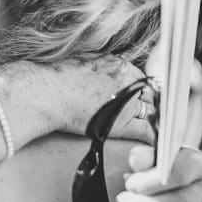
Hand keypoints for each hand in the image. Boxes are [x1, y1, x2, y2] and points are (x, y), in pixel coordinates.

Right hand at [12, 56, 156, 144]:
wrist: (45, 91)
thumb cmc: (57, 77)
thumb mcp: (86, 61)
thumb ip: (103, 66)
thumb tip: (106, 71)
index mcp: (120, 65)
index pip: (144, 79)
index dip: (145, 90)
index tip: (144, 98)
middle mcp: (128, 81)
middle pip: (151, 94)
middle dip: (152, 103)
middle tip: (152, 113)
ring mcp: (126, 101)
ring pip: (152, 111)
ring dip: (155, 118)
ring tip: (156, 127)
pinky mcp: (120, 122)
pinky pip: (146, 130)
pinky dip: (153, 135)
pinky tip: (155, 140)